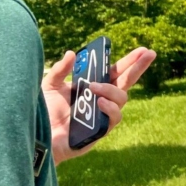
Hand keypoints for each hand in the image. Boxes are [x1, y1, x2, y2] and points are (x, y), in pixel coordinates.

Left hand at [43, 45, 156, 164]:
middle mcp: (101, 100)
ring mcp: (102, 115)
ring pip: (121, 98)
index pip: (115, 72)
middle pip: (126, 82)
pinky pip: (115, 118)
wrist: (36, 136)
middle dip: (139, 67)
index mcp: (92, 87)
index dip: (129, 61)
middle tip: (149, 53)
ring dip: (111, 90)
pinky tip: (100, 102)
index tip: (142, 49)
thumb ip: (60, 70)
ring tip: (94, 87)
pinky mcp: (100, 131)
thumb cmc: (43, 113)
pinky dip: (110, 107)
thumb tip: (72, 53)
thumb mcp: (49, 86)